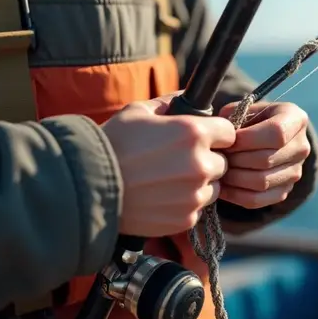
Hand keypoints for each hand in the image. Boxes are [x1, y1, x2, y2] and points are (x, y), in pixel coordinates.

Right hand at [102, 92, 235, 236]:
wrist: (87, 187)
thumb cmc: (111, 145)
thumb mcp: (138, 112)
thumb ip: (168, 104)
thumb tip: (185, 100)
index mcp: (194, 133)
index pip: (229, 133)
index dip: (216, 135)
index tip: (204, 139)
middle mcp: (200, 164)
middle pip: (222, 162)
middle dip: (207, 160)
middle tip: (178, 161)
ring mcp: (194, 194)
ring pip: (212, 187)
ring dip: (198, 184)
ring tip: (168, 180)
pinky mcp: (186, 219)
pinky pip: (196, 209)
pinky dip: (184, 204)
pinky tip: (161, 196)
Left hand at [217, 101, 311, 208]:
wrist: (264, 138)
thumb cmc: (250, 120)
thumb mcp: (243, 110)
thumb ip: (233, 118)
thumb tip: (222, 140)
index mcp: (296, 119)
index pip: (277, 133)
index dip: (247, 139)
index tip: (227, 141)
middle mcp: (302, 147)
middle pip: (267, 159)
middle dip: (236, 159)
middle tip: (217, 157)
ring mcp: (296, 171)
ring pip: (261, 182)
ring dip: (234, 178)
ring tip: (218, 170)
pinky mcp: (285, 191)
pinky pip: (257, 200)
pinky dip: (235, 195)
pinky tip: (222, 186)